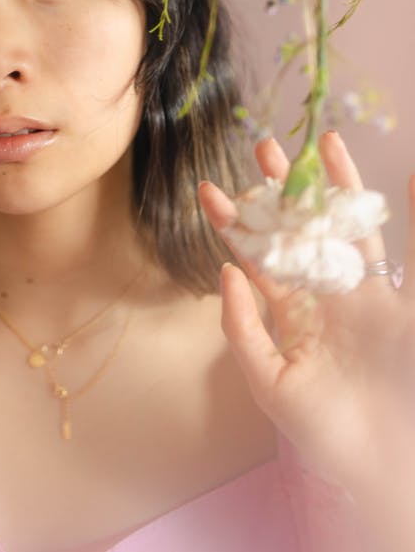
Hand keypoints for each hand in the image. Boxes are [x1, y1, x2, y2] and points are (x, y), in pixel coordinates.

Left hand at [199, 132, 414, 496]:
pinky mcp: (399, 305)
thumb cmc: (323, 431)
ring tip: (319, 142)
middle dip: (283, 190)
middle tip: (264, 146)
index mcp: (290, 312)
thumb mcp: (269, 381)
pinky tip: (397, 180)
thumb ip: (243, 328)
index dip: (235, 223)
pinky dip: (400, 214)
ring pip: (345, 229)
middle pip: (301, 231)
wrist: (382, 462)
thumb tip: (226, 271)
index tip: (209, 189)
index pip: (256, 257)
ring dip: (333, 188)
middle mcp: (324, 295)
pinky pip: (399, 254)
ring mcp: (364, 296)